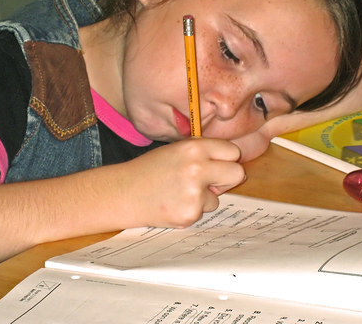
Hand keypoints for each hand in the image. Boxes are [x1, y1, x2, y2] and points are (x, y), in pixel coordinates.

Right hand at [120, 138, 245, 228]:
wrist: (124, 193)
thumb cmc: (150, 169)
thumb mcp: (176, 149)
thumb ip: (202, 152)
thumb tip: (231, 162)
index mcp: (194, 148)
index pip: (232, 151)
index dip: (226, 158)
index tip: (218, 163)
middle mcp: (198, 168)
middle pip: (237, 173)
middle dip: (227, 178)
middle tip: (210, 180)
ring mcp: (195, 193)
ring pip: (218, 197)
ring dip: (204, 197)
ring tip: (178, 192)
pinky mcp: (190, 214)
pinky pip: (203, 211)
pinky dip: (192, 209)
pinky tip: (173, 203)